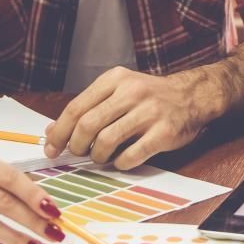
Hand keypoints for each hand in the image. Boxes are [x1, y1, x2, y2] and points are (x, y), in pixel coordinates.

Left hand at [44, 68, 210, 167]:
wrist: (193, 96)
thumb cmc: (149, 97)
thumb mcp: (117, 92)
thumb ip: (87, 108)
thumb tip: (52, 131)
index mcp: (115, 79)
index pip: (76, 108)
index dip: (59, 131)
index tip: (51, 148)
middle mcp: (131, 92)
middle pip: (87, 125)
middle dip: (75, 146)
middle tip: (76, 154)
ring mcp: (149, 113)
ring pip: (106, 141)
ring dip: (97, 156)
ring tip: (100, 157)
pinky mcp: (163, 133)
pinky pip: (131, 156)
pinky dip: (119, 163)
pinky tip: (120, 160)